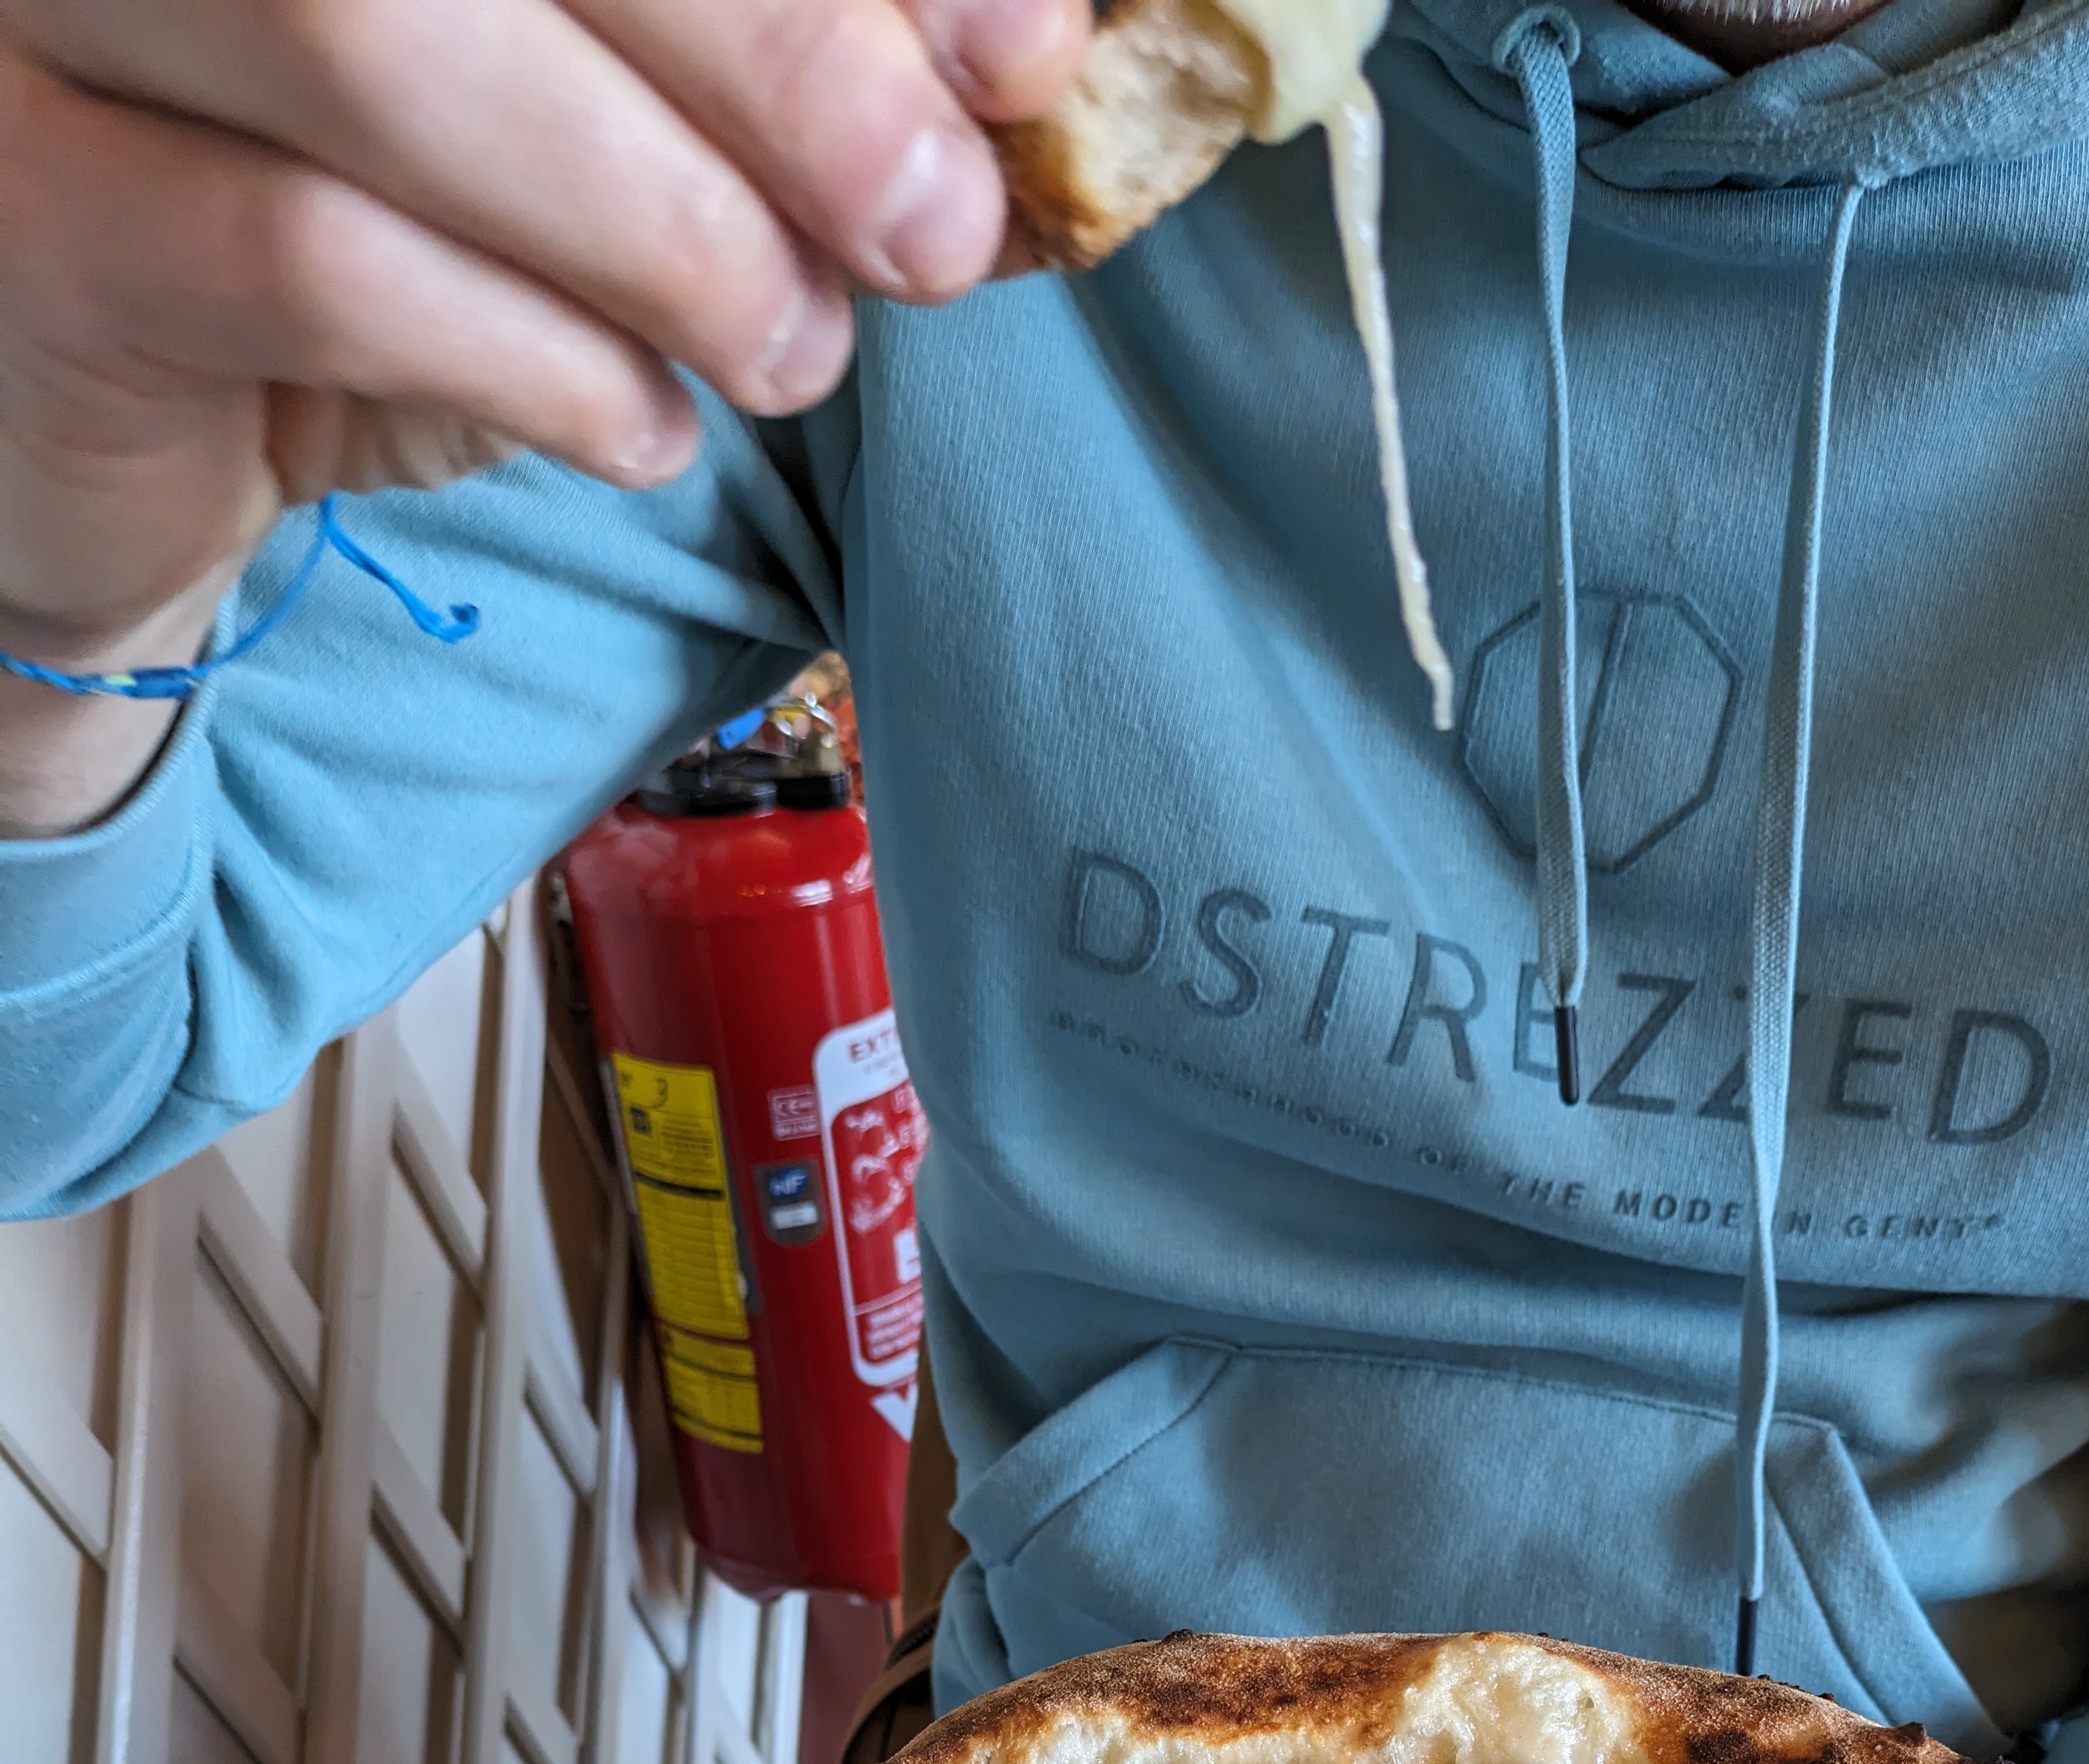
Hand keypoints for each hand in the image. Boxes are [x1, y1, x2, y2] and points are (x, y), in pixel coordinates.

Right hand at [0, 0, 1084, 825]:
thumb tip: (1022, 52)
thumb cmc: (386, 224)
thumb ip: (765, 55)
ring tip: (791, 348)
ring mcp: (45, 7)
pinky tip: (643, 429)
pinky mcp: (34, 214)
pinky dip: (533, 358)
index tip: (1024, 55)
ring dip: (658, 225)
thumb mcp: (598, 103)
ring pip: (381, 42)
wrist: (123, 431)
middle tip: (931, 224)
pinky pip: (305, 257)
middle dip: (777, 56)